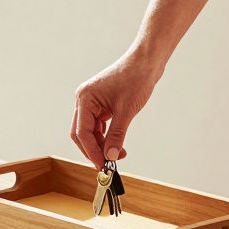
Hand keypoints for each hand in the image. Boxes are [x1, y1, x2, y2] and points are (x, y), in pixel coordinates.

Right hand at [70, 50, 163, 166]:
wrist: (147, 62)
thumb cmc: (136, 78)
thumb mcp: (126, 111)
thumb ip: (116, 136)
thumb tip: (111, 156)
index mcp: (85, 98)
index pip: (82, 132)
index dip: (91, 152)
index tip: (102, 166)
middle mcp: (84, 100)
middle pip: (82, 133)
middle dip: (93, 150)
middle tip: (107, 164)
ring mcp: (92, 101)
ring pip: (90, 131)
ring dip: (101, 144)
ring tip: (117, 154)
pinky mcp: (101, 103)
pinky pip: (99, 125)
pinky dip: (106, 136)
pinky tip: (116, 143)